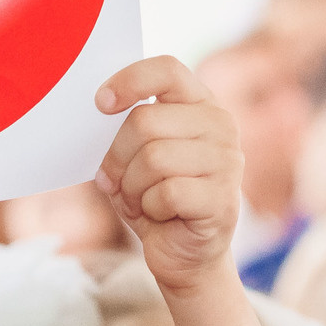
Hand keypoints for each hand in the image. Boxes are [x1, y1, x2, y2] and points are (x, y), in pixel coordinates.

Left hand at [92, 56, 244, 294]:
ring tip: (143, 200)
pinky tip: (160, 215)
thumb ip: (123, 130)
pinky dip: (149, 208)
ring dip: (132, 187)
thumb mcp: (134, 158)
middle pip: (145, 121)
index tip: (101, 103)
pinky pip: (166, 193)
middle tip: (117, 180)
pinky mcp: (222, 199)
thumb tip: (98, 110)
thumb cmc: (156, 199)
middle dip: (117, 156)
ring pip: (153, 159)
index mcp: (200, 104)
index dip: (129, 81)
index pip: (167, 70)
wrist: (186, 255)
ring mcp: (227, 162)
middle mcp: (220, 126)